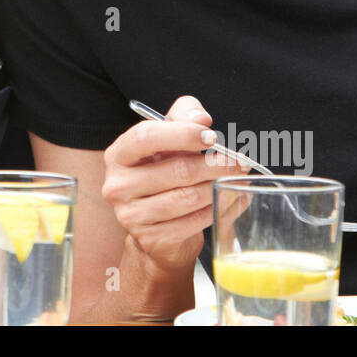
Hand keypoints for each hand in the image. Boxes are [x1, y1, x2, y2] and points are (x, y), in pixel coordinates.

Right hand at [101, 96, 246, 270]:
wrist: (156, 225)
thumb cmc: (164, 172)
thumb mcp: (169, 137)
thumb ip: (183, 116)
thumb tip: (201, 118)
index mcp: (119, 154)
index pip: (146, 136)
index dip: (182, 134)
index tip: (211, 137)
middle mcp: (118, 185)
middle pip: (176, 170)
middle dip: (215, 164)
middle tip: (239, 161)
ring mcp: (131, 215)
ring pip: (188, 197)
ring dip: (219, 187)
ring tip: (235, 180)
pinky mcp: (150, 239)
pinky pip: (194, 222)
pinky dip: (219, 210)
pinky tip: (230, 200)